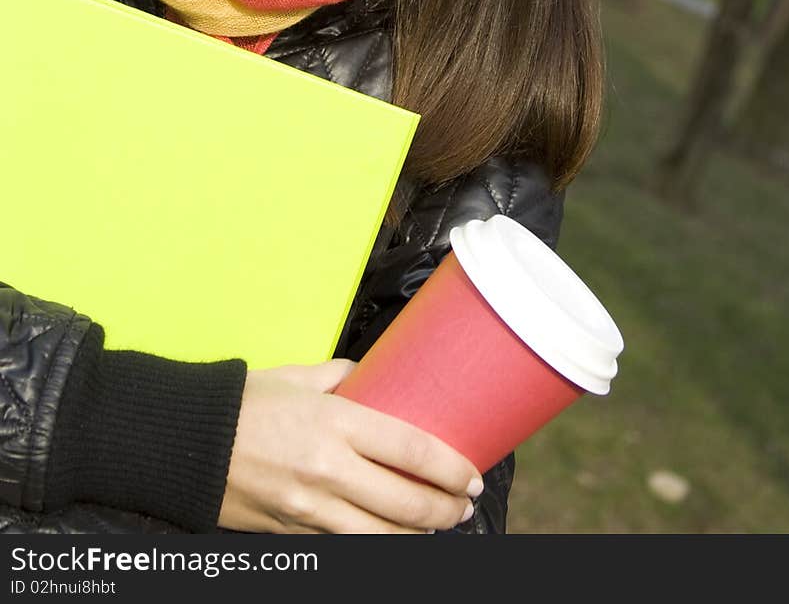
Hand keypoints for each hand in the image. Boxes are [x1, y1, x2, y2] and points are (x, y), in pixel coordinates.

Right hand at [217, 359, 482, 533]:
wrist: (184, 444)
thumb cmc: (243, 402)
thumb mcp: (297, 376)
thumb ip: (343, 377)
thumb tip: (375, 375)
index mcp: (334, 423)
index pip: (410, 449)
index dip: (449, 468)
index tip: (471, 475)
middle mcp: (328, 470)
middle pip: (406, 503)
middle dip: (445, 509)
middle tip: (464, 505)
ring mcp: (310, 509)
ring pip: (382, 537)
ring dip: (418, 535)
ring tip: (438, 526)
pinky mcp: (293, 534)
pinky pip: (347, 547)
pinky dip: (377, 544)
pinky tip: (392, 536)